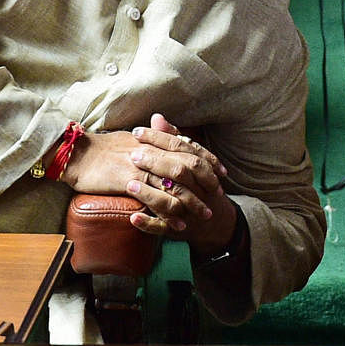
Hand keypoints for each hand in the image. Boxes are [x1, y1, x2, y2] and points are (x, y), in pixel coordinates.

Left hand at [124, 114, 238, 250]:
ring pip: (171, 201)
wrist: (215, 222)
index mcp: (201, 168)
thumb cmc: (198, 185)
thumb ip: (173, 139)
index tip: (137, 132)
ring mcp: (189, 209)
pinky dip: (149, 223)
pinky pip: (164, 227)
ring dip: (150, 193)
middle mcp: (198, 188)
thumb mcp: (190, 161)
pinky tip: (133, 217)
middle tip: (133, 155)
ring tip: (129, 186)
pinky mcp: (179, 228)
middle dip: (156, 163)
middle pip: (179, 172)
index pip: (181, 148)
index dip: (159, 139)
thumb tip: (156, 117)